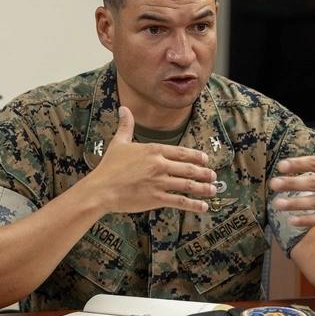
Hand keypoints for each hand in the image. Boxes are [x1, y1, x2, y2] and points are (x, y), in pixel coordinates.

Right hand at [84, 106, 215, 213]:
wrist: (100, 189)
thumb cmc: (108, 167)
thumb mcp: (118, 143)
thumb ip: (126, 126)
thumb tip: (123, 109)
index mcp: (153, 150)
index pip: (182, 152)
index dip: (197, 156)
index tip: (206, 159)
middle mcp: (160, 165)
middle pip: (189, 168)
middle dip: (205, 173)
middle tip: (213, 176)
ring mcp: (159, 182)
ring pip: (188, 185)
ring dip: (204, 188)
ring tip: (213, 190)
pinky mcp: (156, 199)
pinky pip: (180, 201)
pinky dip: (194, 205)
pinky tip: (203, 206)